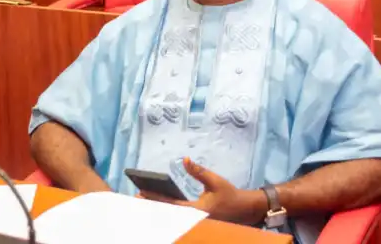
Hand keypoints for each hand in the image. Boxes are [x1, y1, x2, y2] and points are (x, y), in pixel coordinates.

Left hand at [139, 158, 266, 224]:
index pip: (170, 204)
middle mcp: (193, 217)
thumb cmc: (229, 194)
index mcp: (196, 210)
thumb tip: (184, 159)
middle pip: (168, 212)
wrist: (243, 209)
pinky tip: (160, 202)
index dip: (155, 198)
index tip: (141, 192)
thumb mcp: (214, 181)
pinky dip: (168, 208)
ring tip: (144, 198)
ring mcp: (194, 220)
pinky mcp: (196, 218)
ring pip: (173, 214)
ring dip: (159, 206)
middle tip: (137, 196)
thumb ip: (198, 171)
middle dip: (152, 204)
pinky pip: (179, 214)